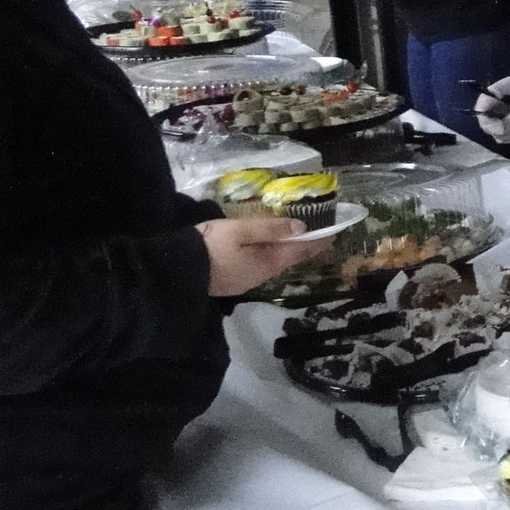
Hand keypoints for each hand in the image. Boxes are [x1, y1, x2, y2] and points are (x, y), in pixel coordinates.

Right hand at [197, 217, 323, 296]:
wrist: (176, 271)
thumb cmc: (210, 245)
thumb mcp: (240, 230)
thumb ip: (270, 229)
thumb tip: (302, 228)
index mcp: (268, 262)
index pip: (300, 251)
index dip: (317, 242)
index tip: (333, 235)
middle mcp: (262, 275)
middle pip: (289, 259)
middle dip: (304, 248)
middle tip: (318, 236)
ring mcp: (247, 280)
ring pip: (274, 264)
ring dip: (287, 252)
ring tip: (296, 240)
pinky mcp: (234, 281)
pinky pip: (260, 267)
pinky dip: (270, 256)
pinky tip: (268, 250)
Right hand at [474, 66, 509, 141]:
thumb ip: (504, 85)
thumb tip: (493, 92)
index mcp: (488, 99)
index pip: (480, 113)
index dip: (488, 123)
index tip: (502, 128)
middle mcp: (490, 113)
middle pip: (490, 128)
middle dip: (507, 126)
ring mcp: (498, 123)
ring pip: (502, 136)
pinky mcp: (507, 130)